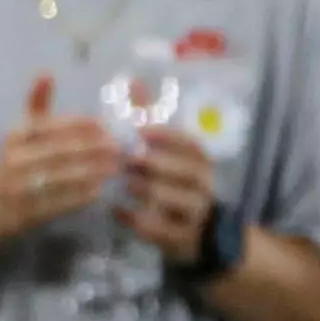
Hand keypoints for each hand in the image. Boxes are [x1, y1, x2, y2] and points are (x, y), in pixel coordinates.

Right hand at [0, 77, 127, 251]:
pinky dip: (81, 195)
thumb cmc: (22, 159)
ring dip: (92, 171)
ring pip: (61, 177)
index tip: (107, 125)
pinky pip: (58, 202)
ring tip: (116, 167)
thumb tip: (45, 72)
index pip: (51, 126)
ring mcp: (17, 187)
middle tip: (121, 147)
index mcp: (15, 136)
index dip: (80, 125)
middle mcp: (13, 159)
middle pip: (59, 152)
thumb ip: (38, 103)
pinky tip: (100, 189)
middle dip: (93, 148)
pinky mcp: (26, 210)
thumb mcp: (27, 130)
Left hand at [116, 124, 220, 265]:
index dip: (170, 137)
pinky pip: (160, 229)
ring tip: (126, 185)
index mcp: (200, 163)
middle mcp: (202, 186)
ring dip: (150, 190)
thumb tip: (133, 82)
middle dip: (158, 164)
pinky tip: (117, 211)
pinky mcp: (181, 238)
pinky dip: (137, 220)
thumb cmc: (172, 184)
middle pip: (188, 172)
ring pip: (177, 201)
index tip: (143, 131)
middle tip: (127, 160)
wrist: (197, 233)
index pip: (193, 146)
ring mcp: (195, 214)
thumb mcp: (165, 152)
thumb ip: (148, 119)